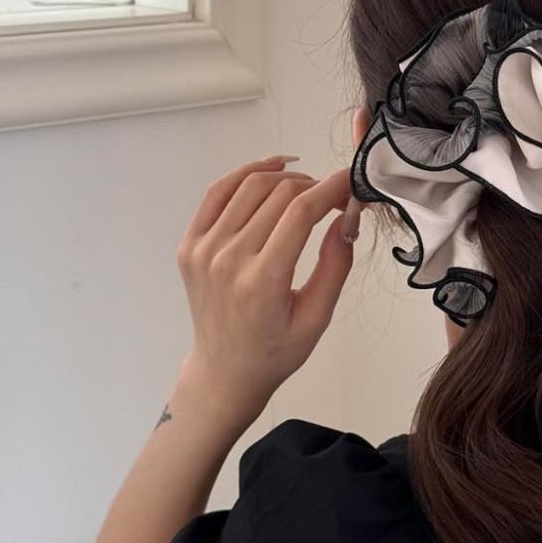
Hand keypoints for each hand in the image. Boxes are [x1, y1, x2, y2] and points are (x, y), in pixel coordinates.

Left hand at [175, 156, 354, 417]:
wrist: (226, 370)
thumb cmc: (274, 352)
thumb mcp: (317, 317)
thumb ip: (335, 265)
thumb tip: (347, 218)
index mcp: (261, 282)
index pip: (301, 212)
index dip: (332, 189)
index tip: (352, 182)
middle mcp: (227, 261)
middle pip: (278, 194)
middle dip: (315, 185)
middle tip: (336, 195)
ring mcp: (203, 251)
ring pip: (249, 186)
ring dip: (285, 177)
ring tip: (308, 185)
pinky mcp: (189, 245)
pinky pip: (217, 193)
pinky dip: (245, 175)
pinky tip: (270, 172)